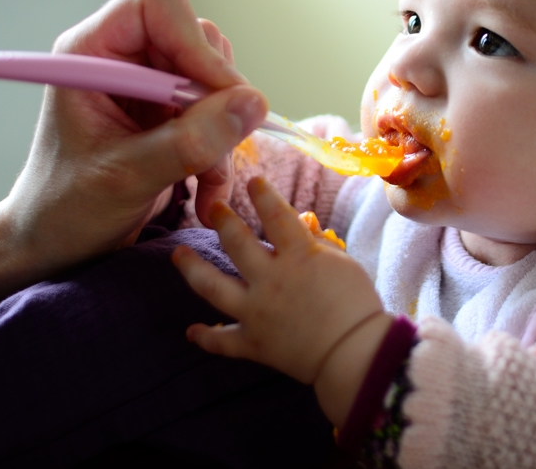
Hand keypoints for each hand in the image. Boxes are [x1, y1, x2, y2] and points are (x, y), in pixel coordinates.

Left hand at [0, 0, 267, 281]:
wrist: (52, 243)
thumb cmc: (65, 209)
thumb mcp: (127, 178)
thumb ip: (190, 141)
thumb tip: (253, 104)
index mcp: (92, 52)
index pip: (158, 1)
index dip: (196, 42)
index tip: (220, 96)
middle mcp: (122, 56)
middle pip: (198, 38)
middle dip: (216, 97)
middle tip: (213, 148)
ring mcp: (148, 84)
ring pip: (216, 78)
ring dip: (223, 133)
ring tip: (206, 181)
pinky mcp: (167, 112)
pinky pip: (219, 112)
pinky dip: (221, 154)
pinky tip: (205, 193)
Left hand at [173, 177, 391, 425]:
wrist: (355, 354)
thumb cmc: (357, 304)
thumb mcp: (343, 264)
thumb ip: (318, 244)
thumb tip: (301, 223)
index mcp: (298, 258)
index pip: (276, 216)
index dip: (263, 195)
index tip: (252, 180)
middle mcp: (270, 281)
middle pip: (236, 244)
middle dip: (223, 221)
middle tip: (213, 208)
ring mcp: (256, 313)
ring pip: (213, 287)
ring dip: (192, 268)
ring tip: (178, 254)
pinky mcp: (253, 343)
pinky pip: (223, 341)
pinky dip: (206, 337)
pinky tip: (191, 331)